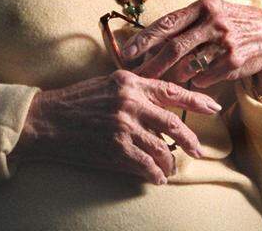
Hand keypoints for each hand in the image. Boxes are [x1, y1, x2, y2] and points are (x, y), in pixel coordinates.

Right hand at [10, 71, 221, 184]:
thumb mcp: (108, 84)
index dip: (196, 100)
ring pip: (161, 147)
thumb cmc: (77, 101)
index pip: (171, 90)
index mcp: (130, 82)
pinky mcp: (115, 148)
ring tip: (169, 168)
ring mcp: (123, 126)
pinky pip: (146, 165)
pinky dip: (155, 173)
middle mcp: (130, 102)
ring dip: (169, 161)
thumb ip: (135, 91)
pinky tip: (156, 177)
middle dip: (190, 139)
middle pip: (172, 122)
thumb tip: (162, 105)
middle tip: (198, 150)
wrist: (47, 119)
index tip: (214, 107)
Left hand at [121, 0, 261, 96]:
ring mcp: (225, 42)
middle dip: (151, 64)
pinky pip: (204, 77)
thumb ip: (186, 25)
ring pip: (187, 65)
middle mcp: (214, 21)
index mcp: (204, 6)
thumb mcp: (212, 14)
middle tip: (136, 76)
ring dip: (171, 76)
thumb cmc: (232, 23)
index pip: (167, 23)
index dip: (144, 39)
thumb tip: (150, 43)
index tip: (126, 52)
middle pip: (173, 47)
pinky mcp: (234, 61)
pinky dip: (195, 81)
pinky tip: (193, 81)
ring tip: (161, 81)